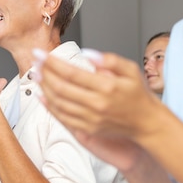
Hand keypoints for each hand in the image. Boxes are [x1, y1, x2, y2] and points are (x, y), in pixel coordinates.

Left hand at [34, 48, 160, 146]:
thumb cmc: (139, 95)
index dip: (52, 62)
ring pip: (59, 103)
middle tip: (35, 62)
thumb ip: (109, 60)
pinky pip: (63, 118)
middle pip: (61, 87)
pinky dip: (49, 107)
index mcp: (106, 86)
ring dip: (44, 88)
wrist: (147, 123)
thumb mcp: (131, 69)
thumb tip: (86, 54)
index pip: (71, 72)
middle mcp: (97, 104)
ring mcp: (91, 119)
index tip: (40, 54)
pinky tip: (42, 96)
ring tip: (37, 75)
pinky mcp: (88, 129)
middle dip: (44, 73)